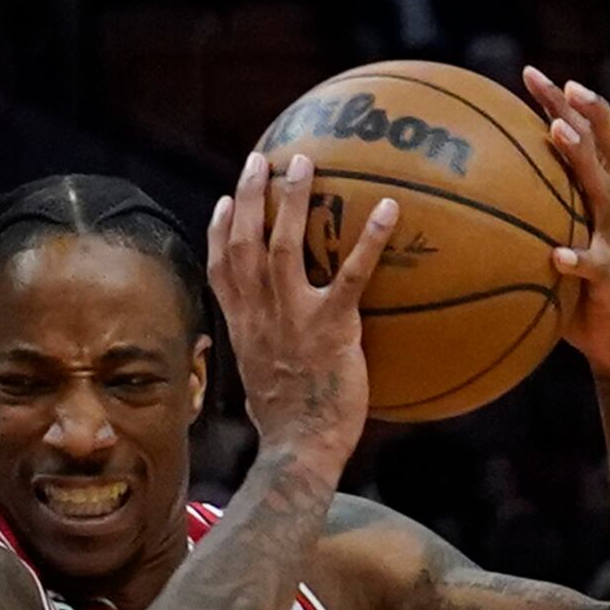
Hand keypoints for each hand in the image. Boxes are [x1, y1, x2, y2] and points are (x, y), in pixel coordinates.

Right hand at [211, 148, 394, 465]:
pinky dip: (370, 239)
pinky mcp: (332, 327)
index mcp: (243, 326)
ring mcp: (293, 317)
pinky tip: (389, 209)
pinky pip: (351, 274)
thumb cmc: (287, 427)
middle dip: (250, 196)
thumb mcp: (261, 385)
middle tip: (261, 159)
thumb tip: (273, 357)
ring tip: (304, 162)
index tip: (224, 202)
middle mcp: (261, 314)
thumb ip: (265, 356)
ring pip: (284, 245)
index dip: (220, 231)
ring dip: (292, 199)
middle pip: (246, 242)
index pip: (221, 269)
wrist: (298, 450)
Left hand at [526, 71, 609, 388]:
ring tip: (557, 132)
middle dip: (580, 111)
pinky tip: (558, 256)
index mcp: (599, 206)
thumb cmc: (583, 305)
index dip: (569, 107)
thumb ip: (525, 237)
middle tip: (555, 81)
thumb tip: (460, 223)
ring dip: (581, 158)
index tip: (533, 75)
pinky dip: (579, 259)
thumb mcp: (554, 263)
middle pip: (602, 150)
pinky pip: (596, 267)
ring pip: (604, 191)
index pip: (591, 142)